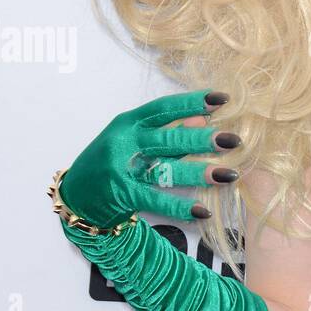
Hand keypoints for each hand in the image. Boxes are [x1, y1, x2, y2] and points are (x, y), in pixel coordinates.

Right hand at [60, 90, 239, 227]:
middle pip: (167, 139)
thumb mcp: (135, 138)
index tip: (221, 99)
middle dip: (202, 139)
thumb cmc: (111, 161)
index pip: (163, 108)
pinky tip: (202, 210)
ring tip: (228, 175)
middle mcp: (125, 142)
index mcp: (129, 122)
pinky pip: (156, 201)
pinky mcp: (123, 195)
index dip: (191, 103)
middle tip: (232, 140)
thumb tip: (203, 117)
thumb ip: (169, 130)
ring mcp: (122, 170)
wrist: (78, 194)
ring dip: (198, 173)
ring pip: (165, 170)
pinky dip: (180, 207)